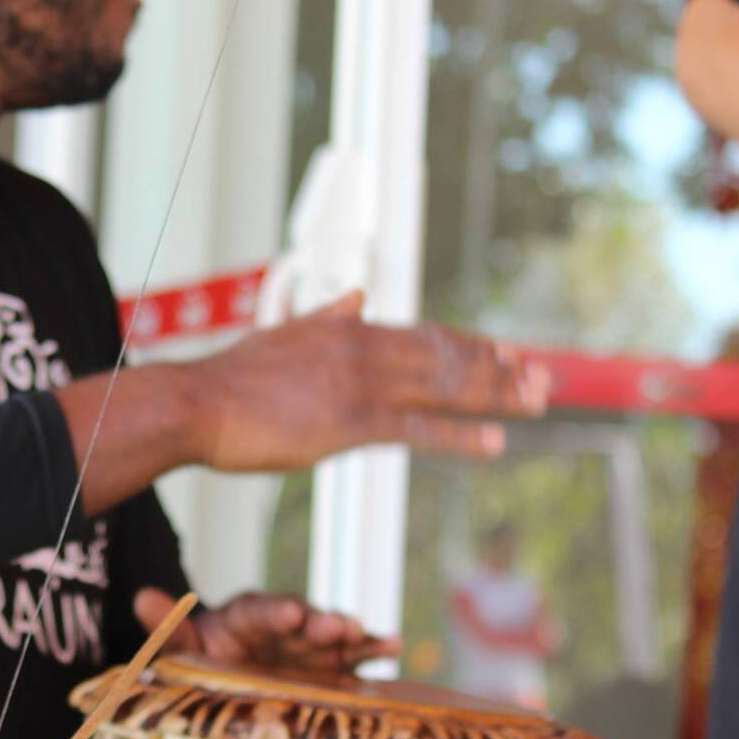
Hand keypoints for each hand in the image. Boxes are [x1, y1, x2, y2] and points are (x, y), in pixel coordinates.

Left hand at [134, 587, 400, 670]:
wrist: (229, 670)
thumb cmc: (205, 657)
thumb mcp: (184, 646)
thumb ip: (170, 626)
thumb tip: (141, 596)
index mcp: (246, 617)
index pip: (260, 610)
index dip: (276, 611)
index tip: (291, 613)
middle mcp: (283, 625)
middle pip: (303, 621)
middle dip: (320, 623)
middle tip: (338, 625)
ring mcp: (310, 643)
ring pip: (333, 634)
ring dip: (351, 634)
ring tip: (369, 635)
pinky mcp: (332, 663)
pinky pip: (355, 655)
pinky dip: (374, 648)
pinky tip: (394, 645)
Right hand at [184, 292, 549, 471]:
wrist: (194, 403)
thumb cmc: (229, 380)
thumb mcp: (282, 337)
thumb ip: (324, 319)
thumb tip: (354, 297)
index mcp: (347, 330)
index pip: (424, 335)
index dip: (470, 346)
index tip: (507, 352)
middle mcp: (362, 349)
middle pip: (446, 356)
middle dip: (499, 367)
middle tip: (544, 376)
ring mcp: (359, 385)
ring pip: (443, 385)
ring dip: (496, 393)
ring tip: (537, 400)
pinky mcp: (349, 423)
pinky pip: (418, 427)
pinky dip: (460, 433)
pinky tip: (495, 441)